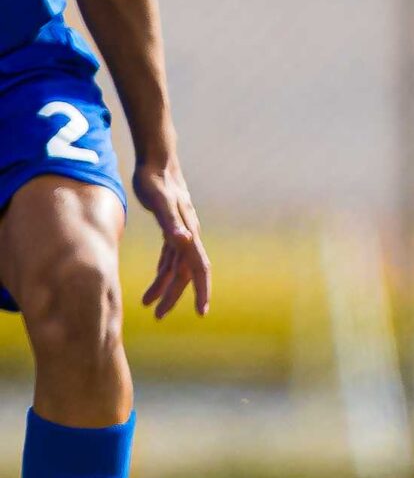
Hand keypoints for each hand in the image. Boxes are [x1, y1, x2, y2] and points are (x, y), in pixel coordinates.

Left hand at [130, 157, 210, 320]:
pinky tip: (156, 280)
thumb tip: (183, 241)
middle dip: (175, 296)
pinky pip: (169, 257)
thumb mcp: (160, 202)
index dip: (200, 291)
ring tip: (148, 304)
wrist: (157, 162)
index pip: (198, 269)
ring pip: (176, 267)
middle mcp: (188, 236)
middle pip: (186, 273)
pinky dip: (163, 271)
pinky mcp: (171, 228)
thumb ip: (171, 223)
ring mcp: (181, 233)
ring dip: (165, 286)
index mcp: (188, 235)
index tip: (200, 312)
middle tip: (159, 315)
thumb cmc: (155, 181)